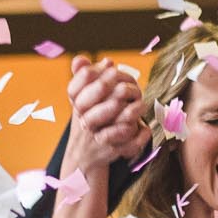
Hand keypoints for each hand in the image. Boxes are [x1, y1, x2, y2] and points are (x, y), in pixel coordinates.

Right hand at [63, 57, 145, 173]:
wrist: (82, 158)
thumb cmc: (88, 120)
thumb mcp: (81, 98)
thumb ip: (84, 76)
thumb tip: (101, 60)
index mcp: (76, 104)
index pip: (84, 81)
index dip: (99, 72)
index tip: (111, 66)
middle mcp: (85, 121)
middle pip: (107, 99)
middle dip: (123, 88)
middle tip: (132, 86)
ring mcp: (98, 137)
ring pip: (124, 121)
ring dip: (136, 110)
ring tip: (140, 104)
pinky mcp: (112, 151)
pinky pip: (131, 141)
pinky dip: (140, 132)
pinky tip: (142, 126)